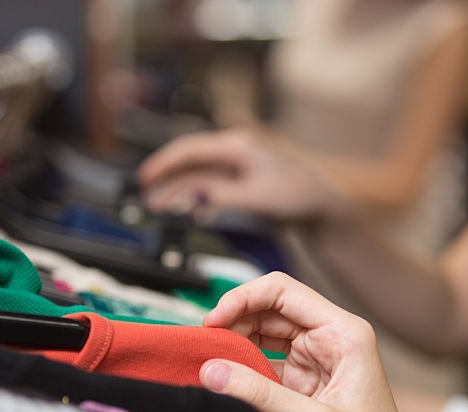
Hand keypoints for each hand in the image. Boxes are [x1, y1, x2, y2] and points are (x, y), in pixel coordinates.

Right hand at [137, 128, 343, 222]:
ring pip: (200, 175)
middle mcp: (236, 152)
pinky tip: (186, 208)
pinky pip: (211, 186)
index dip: (164, 163)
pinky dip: (195, 196)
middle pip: (191, 161)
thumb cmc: (298, 196)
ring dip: (178, 189)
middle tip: (145, 196)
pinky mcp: (243, 182)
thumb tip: (191, 196)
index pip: (191, 150)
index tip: (145, 178)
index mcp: (238, 147)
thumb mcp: (256, 198)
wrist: (322, 207)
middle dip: (167, 178)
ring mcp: (239, 166)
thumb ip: (221, 196)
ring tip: (158, 206)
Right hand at [197, 272, 399, 411]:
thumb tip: (214, 372)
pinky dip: (242, 370)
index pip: (283, 292)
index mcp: (343, 333)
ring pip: (262, 335)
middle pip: (268, 310)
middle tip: (201, 343)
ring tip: (207, 359)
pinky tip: (223, 379)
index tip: (213, 321)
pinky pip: (263, 365)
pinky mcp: (302, 384)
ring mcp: (314, 360)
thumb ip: (263, 396)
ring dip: (234, 344)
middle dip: (233, 321)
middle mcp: (329, 339)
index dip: (243, 299)